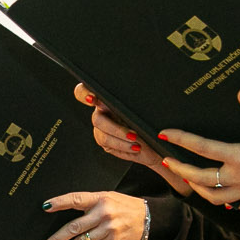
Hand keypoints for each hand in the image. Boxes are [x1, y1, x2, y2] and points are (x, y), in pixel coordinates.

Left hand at [39, 190, 147, 239]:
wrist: (148, 218)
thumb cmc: (124, 206)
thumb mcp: (108, 197)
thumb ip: (90, 204)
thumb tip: (66, 214)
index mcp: (100, 198)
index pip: (76, 199)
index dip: (60, 202)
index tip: (45, 207)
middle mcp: (103, 213)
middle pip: (74, 227)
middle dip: (56, 239)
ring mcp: (108, 229)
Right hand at [77, 83, 193, 193]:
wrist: (156, 140)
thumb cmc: (149, 120)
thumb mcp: (143, 109)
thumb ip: (133, 103)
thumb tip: (132, 99)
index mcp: (107, 98)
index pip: (85, 91)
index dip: (84, 94)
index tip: (92, 99)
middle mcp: (101, 113)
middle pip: (96, 119)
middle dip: (114, 127)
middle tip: (131, 134)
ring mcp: (101, 129)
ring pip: (104, 135)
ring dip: (122, 140)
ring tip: (137, 142)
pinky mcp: (105, 143)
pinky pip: (110, 145)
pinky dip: (123, 147)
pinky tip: (135, 147)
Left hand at [155, 88, 239, 210]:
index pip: (202, 148)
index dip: (181, 140)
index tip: (165, 135)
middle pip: (200, 178)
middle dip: (180, 170)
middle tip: (167, 163)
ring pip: (214, 197)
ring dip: (198, 189)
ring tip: (189, 181)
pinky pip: (237, 206)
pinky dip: (227, 201)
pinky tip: (225, 198)